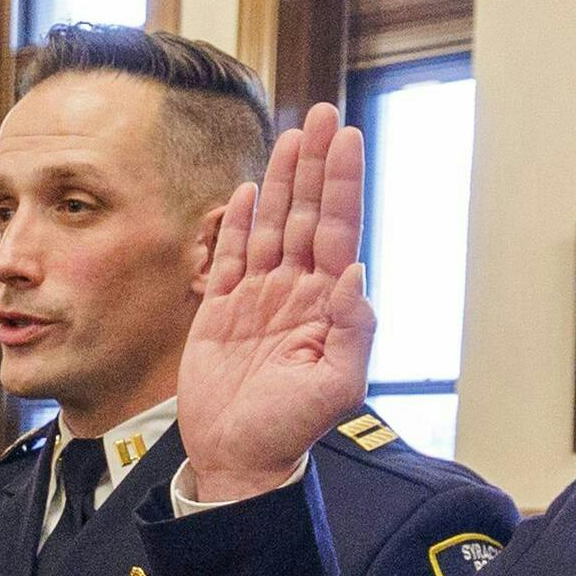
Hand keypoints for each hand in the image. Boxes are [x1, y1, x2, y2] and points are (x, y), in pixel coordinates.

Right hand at [174, 103, 374, 504]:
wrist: (238, 459)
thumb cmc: (290, 430)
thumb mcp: (337, 387)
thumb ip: (353, 330)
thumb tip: (355, 273)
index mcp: (327, 305)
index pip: (339, 230)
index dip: (342, 184)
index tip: (347, 140)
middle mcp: (295, 292)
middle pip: (308, 214)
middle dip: (315, 165)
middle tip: (323, 116)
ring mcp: (258, 298)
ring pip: (272, 225)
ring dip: (282, 182)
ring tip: (293, 138)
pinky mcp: (221, 311)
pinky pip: (229, 256)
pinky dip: (238, 223)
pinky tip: (248, 191)